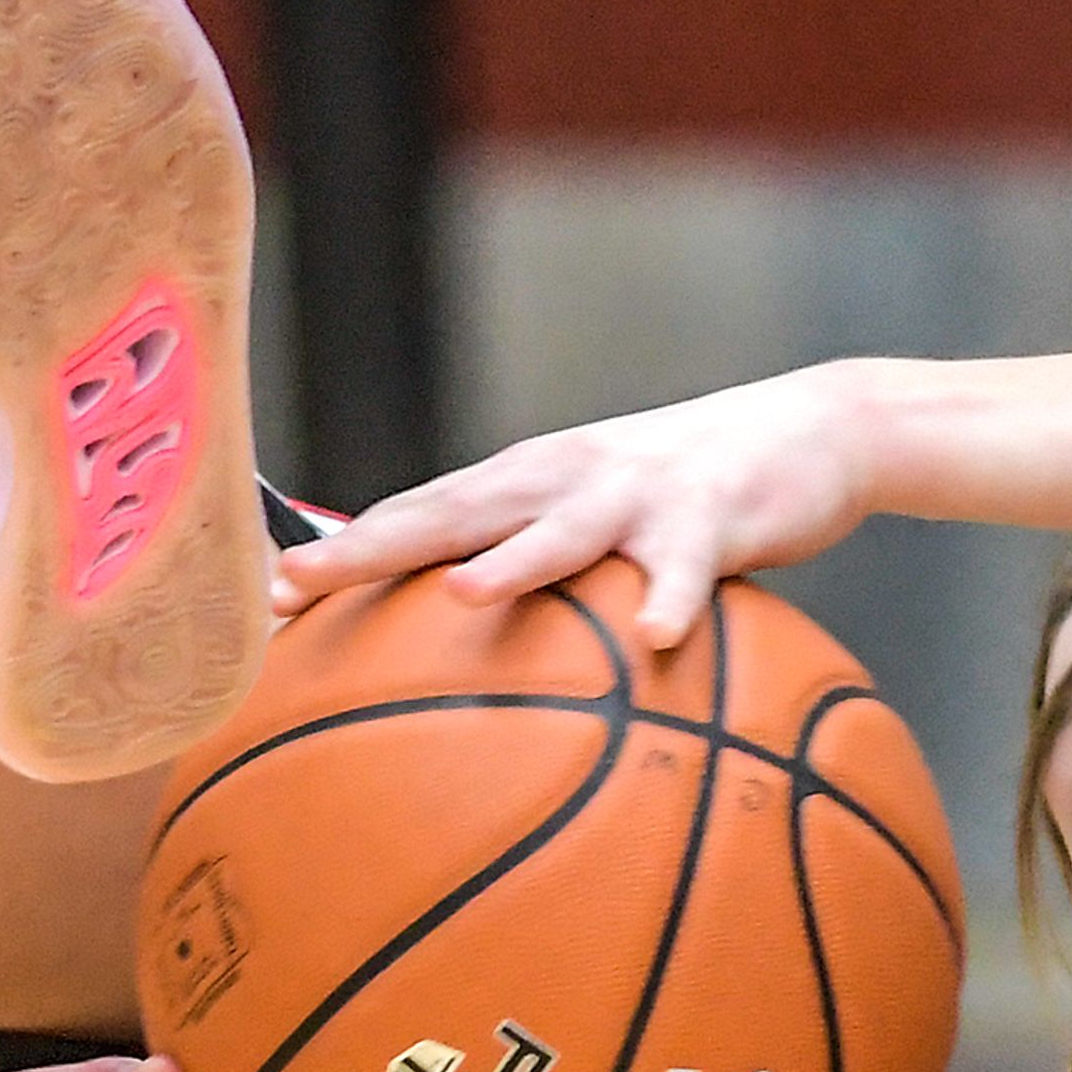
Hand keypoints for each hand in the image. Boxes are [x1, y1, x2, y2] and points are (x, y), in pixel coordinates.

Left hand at [270, 366, 872, 647]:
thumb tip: (436, 642)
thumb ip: (519, 568)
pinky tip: (655, 638)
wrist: (808, 429)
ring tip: (458, 598)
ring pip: (563, 532)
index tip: (263, 597)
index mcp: (520, 484)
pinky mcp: (716, 518)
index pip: (410, 517)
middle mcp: (561, 479)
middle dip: (370, 548)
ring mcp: (636, 495)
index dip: (336, 552)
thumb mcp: (588, 524)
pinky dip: (672, 599)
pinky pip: (691, 570)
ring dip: (511, 564)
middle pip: (451, 513)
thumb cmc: (676, 496)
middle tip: (299, 582)